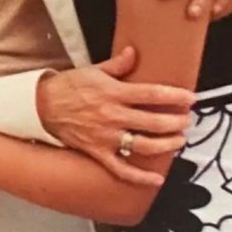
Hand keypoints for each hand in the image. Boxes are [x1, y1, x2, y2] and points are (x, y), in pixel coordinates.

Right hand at [37, 48, 193, 185]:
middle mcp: (113, 116)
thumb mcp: (93, 70)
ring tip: (179, 140)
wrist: (41, 106)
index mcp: (113, 93)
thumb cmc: (67, 87)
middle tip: (187, 120)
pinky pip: (121, 169)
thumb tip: (134, 52)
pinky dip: (140, 177)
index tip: (190, 99)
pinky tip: (156, 178)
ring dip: (167, 145)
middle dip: (177, 122)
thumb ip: (117, 65)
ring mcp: (106, 137)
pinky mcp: (98, 152)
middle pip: (154, 122)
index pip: (152, 95)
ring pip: (144, 145)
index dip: (175, 97)